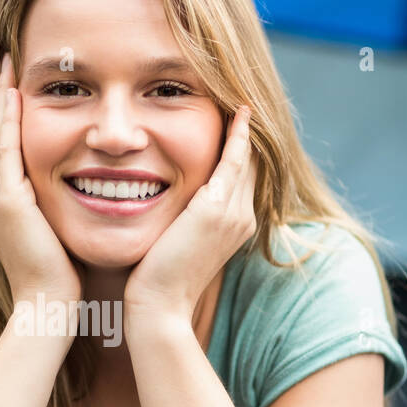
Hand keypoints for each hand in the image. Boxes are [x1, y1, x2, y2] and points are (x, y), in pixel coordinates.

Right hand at [0, 53, 82, 308]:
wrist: (46, 307)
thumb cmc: (61, 279)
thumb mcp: (57, 233)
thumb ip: (59, 209)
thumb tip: (83, 194)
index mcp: (3, 200)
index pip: (2, 144)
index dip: (7, 111)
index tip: (19, 82)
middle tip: (8, 60)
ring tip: (8, 64)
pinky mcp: (3, 199)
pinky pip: (2, 145)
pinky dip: (5, 116)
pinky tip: (14, 90)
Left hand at [124, 105, 257, 322]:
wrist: (159, 308)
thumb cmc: (155, 283)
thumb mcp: (174, 244)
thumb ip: (180, 222)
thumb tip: (165, 208)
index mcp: (234, 225)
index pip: (241, 175)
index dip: (239, 148)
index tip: (233, 121)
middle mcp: (242, 217)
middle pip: (251, 162)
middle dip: (247, 132)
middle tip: (241, 98)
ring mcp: (234, 213)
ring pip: (247, 157)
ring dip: (245, 127)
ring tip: (240, 98)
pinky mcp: (217, 208)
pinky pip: (234, 159)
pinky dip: (237, 135)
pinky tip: (238, 112)